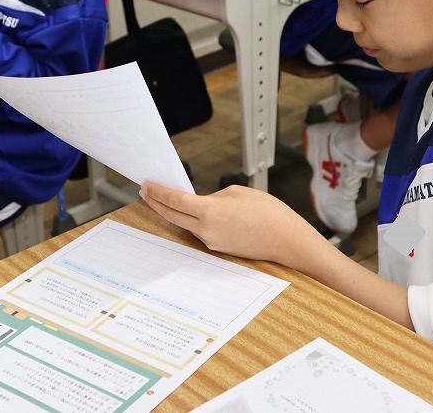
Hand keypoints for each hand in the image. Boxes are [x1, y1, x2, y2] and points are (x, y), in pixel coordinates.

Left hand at [140, 182, 319, 265]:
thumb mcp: (237, 193)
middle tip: (145, 192)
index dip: (158, 192)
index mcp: (209, 211)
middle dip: (156, 202)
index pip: (174, 200)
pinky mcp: (219, 248)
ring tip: (163, 198)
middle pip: (172, 215)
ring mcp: (211, 241)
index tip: (146, 185)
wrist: (287, 240)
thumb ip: (214, 197)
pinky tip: (188, 212)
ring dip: (172, 211)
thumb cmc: (269, 213)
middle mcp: (206, 230)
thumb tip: (202, 202)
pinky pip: (199, 231)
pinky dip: (190, 221)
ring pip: (185, 224)